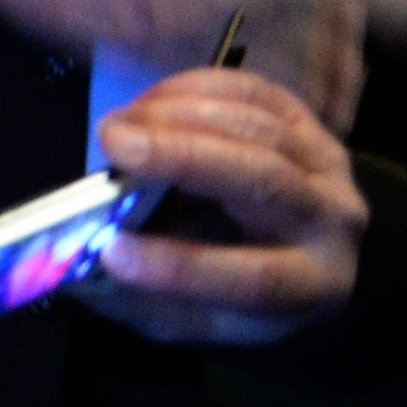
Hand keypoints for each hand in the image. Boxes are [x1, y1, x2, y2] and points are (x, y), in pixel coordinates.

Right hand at [76, 69, 369, 344]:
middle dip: (182, 156)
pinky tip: (146, 105)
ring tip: (116, 126)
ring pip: (254, 127)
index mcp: (309, 286)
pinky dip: (191, 89)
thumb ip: (136, 300)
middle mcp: (332, 222)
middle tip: (111, 143)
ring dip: (176, 116)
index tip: (111, 250)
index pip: (258, 278)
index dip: (183, 265)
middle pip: (262, 180)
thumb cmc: (237, 292)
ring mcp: (326, 164)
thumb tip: (73, 269)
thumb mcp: (191, 317)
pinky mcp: (306, 121)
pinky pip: (251, 92)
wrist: (303, 250)